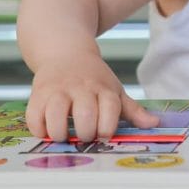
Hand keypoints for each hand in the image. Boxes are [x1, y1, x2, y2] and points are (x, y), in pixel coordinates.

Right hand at [25, 53, 158, 141]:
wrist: (65, 52)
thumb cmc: (94, 79)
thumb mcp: (114, 90)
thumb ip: (132, 110)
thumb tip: (154, 124)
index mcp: (103, 88)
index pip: (110, 108)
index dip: (107, 127)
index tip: (104, 134)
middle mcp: (81, 88)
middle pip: (85, 114)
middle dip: (85, 133)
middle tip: (84, 136)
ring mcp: (58, 90)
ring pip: (56, 115)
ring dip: (60, 133)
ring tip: (64, 136)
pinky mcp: (38, 94)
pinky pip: (34, 116)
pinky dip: (39, 129)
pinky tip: (46, 130)